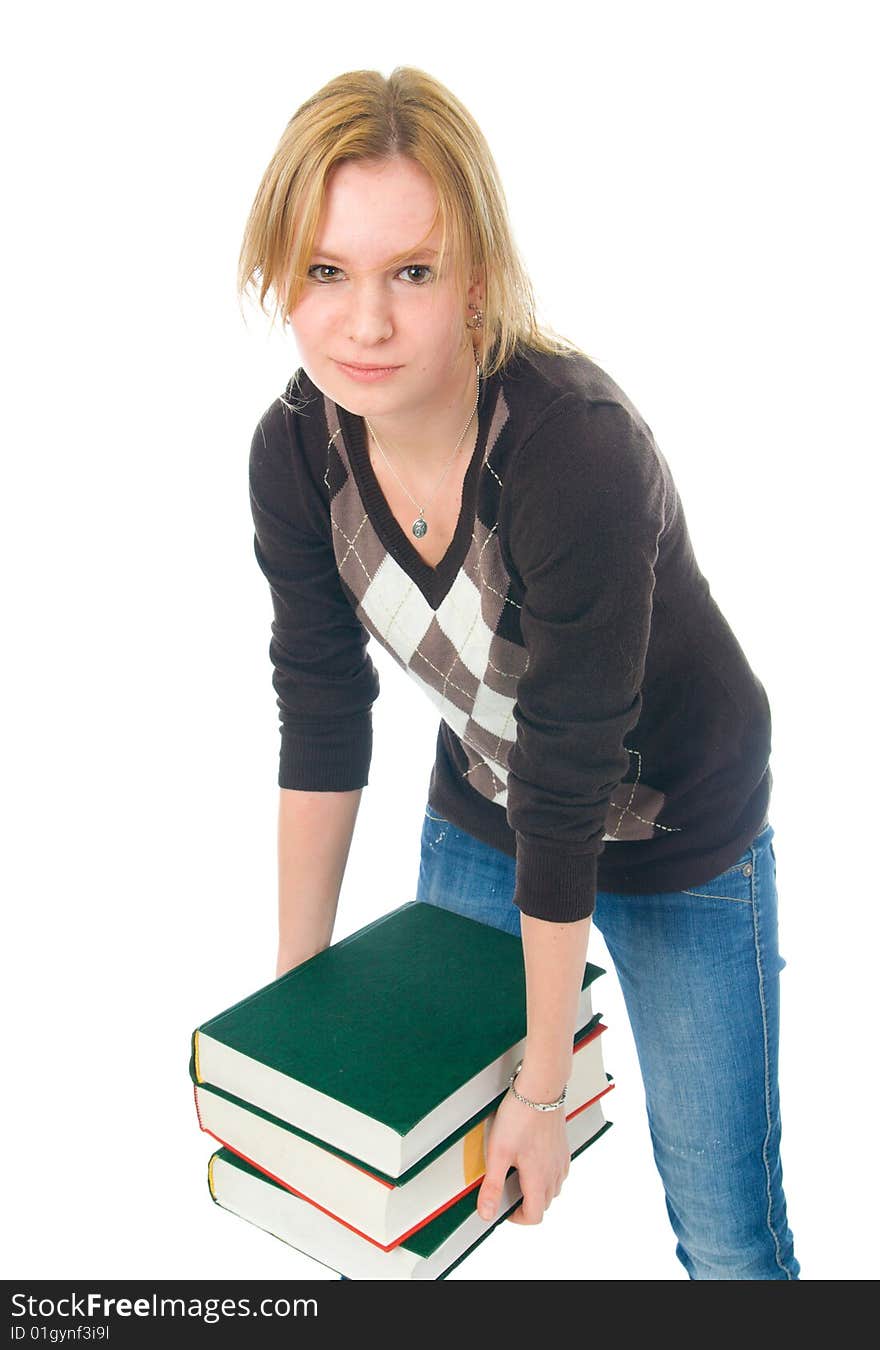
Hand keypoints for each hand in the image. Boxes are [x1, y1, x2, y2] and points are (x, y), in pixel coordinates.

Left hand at [476, 1082, 569, 1225]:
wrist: (540, 1087)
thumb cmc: (520, 1116)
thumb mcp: (498, 1153)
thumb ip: (492, 1186)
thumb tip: (486, 1212)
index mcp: (539, 1179)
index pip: (535, 1215)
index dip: (518, 1218)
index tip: (505, 1209)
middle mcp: (554, 1172)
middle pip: (544, 1203)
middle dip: (527, 1203)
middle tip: (508, 1190)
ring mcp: (561, 1158)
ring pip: (554, 1187)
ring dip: (538, 1189)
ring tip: (519, 1175)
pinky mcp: (563, 1144)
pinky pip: (559, 1169)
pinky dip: (548, 1173)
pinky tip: (534, 1158)